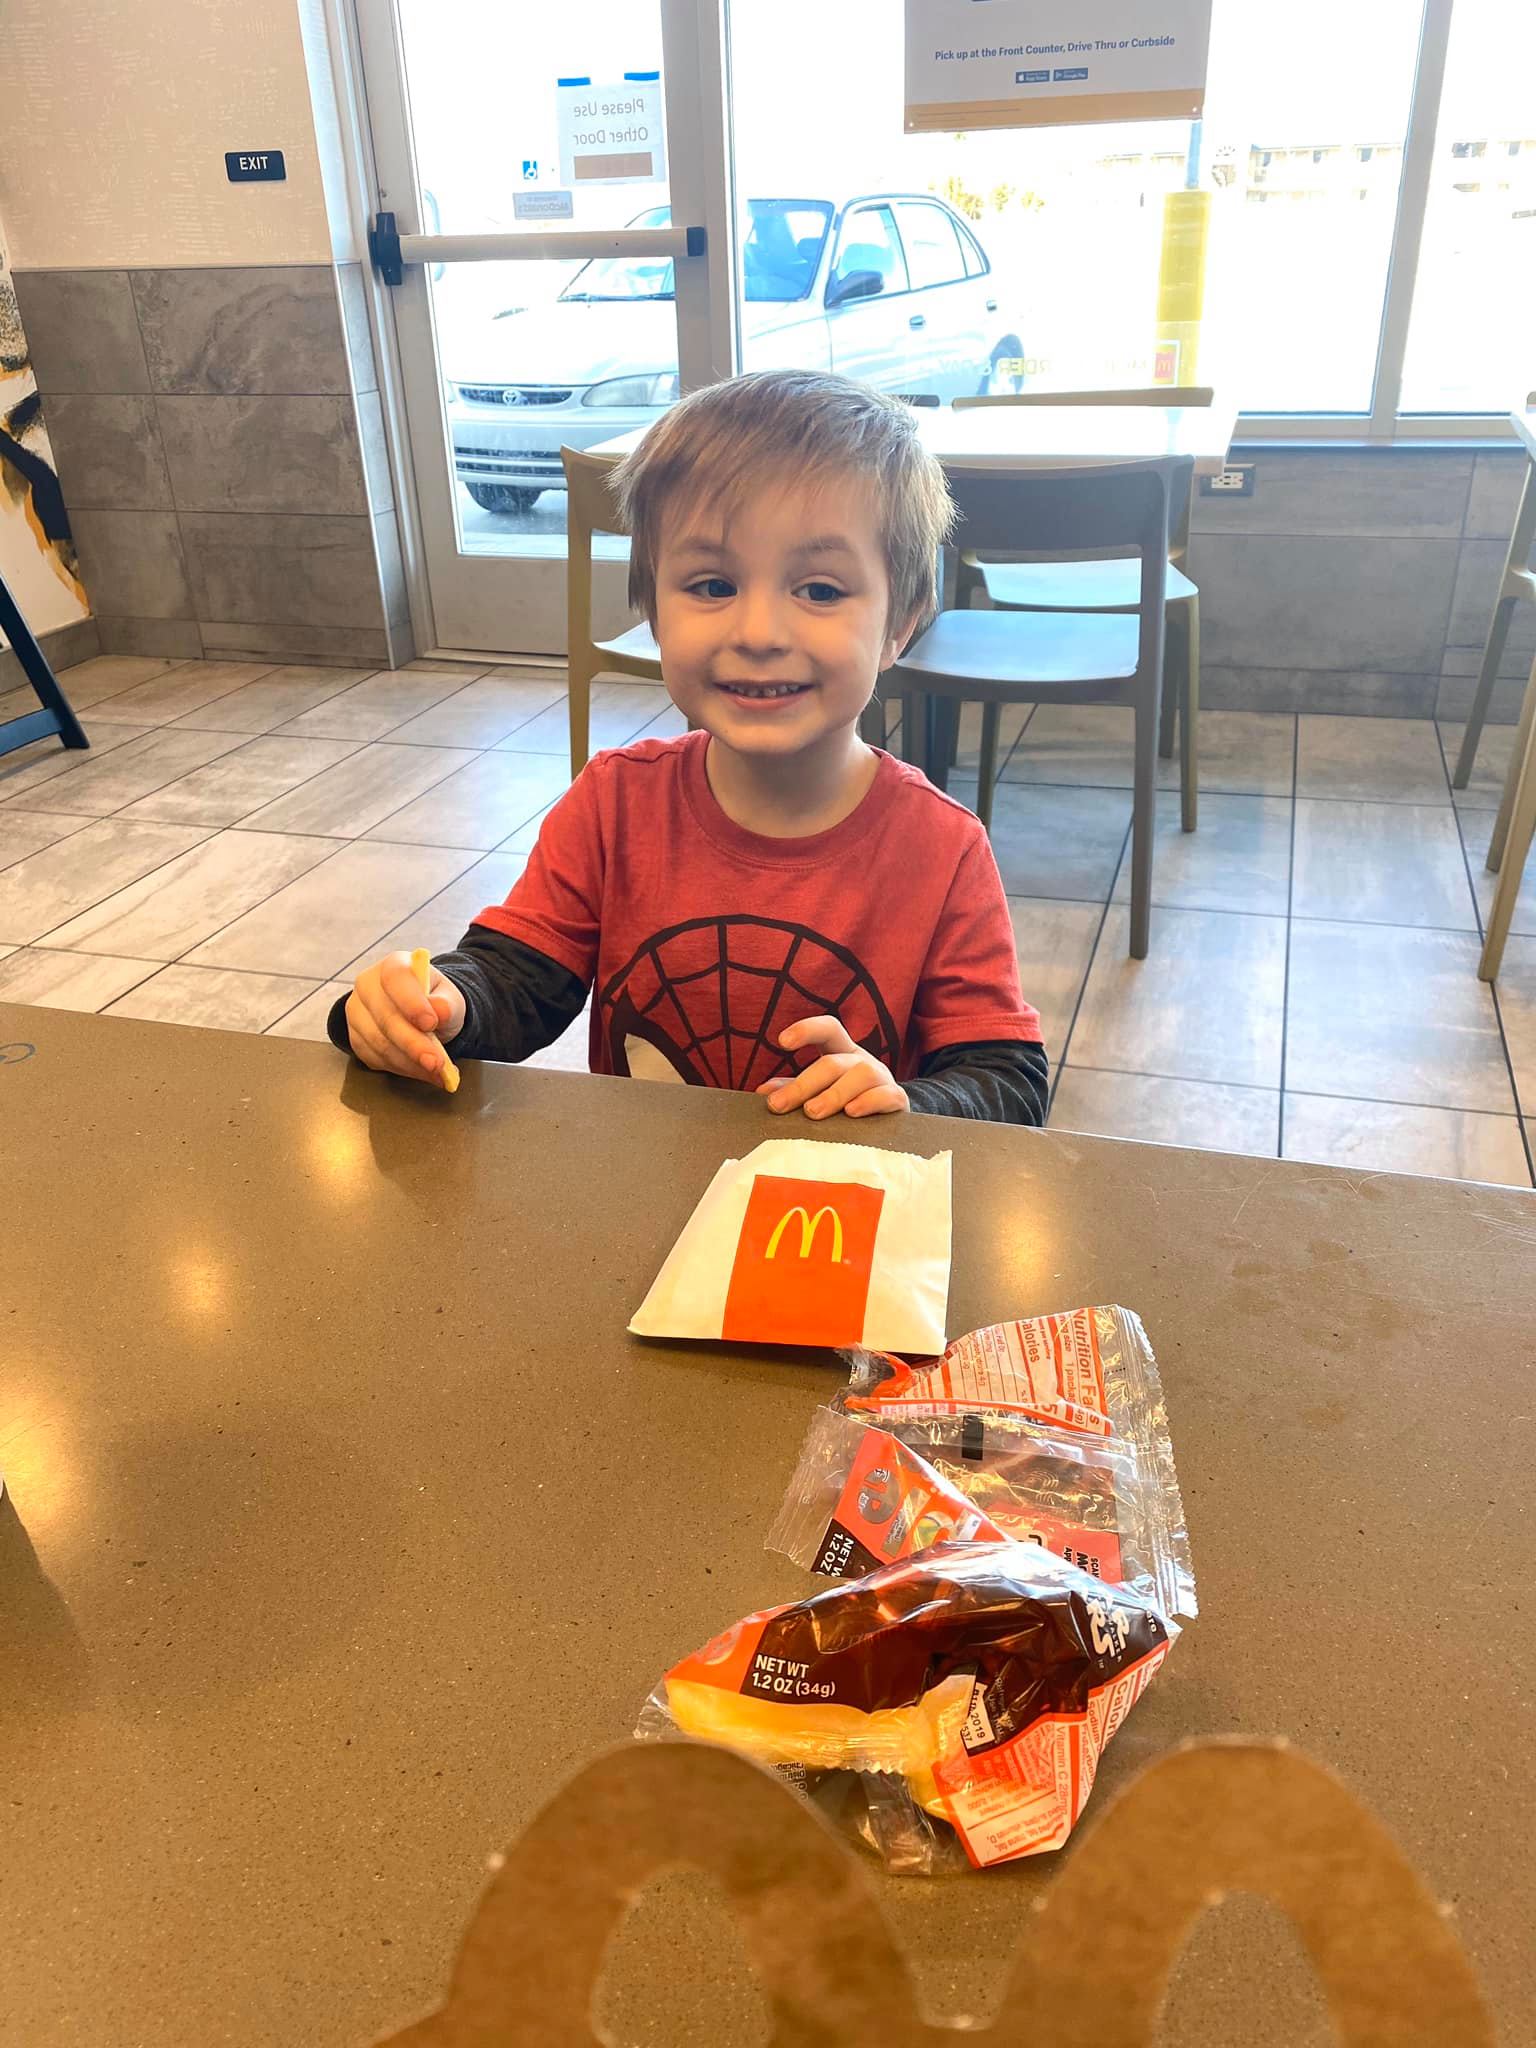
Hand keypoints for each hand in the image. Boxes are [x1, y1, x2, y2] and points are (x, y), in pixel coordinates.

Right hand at [345, 951, 465, 1088]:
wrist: (420, 1014)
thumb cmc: (433, 1001)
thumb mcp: (450, 998)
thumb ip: (448, 1003)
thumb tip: (440, 1010)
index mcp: (393, 966)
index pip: (395, 979)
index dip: (412, 1003)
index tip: (431, 1024)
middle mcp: (367, 985)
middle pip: (385, 1017)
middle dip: (413, 1044)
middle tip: (436, 1062)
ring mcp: (356, 1012)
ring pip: (378, 1042)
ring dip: (409, 1062)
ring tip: (435, 1070)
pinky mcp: (355, 1037)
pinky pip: (374, 1058)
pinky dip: (401, 1068)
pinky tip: (421, 1071)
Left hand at [757, 1014, 908, 1119]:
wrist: (891, 1119)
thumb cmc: (849, 1100)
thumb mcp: (821, 1090)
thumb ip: (796, 1089)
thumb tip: (764, 1092)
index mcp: (843, 1052)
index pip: (829, 1029)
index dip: (806, 1029)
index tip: (782, 1042)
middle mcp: (862, 1061)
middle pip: (834, 1063)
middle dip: (804, 1084)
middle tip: (780, 1105)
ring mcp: (883, 1079)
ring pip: (861, 1075)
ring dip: (834, 1094)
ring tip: (813, 1112)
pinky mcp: (898, 1100)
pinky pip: (886, 1096)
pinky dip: (868, 1102)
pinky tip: (851, 1113)